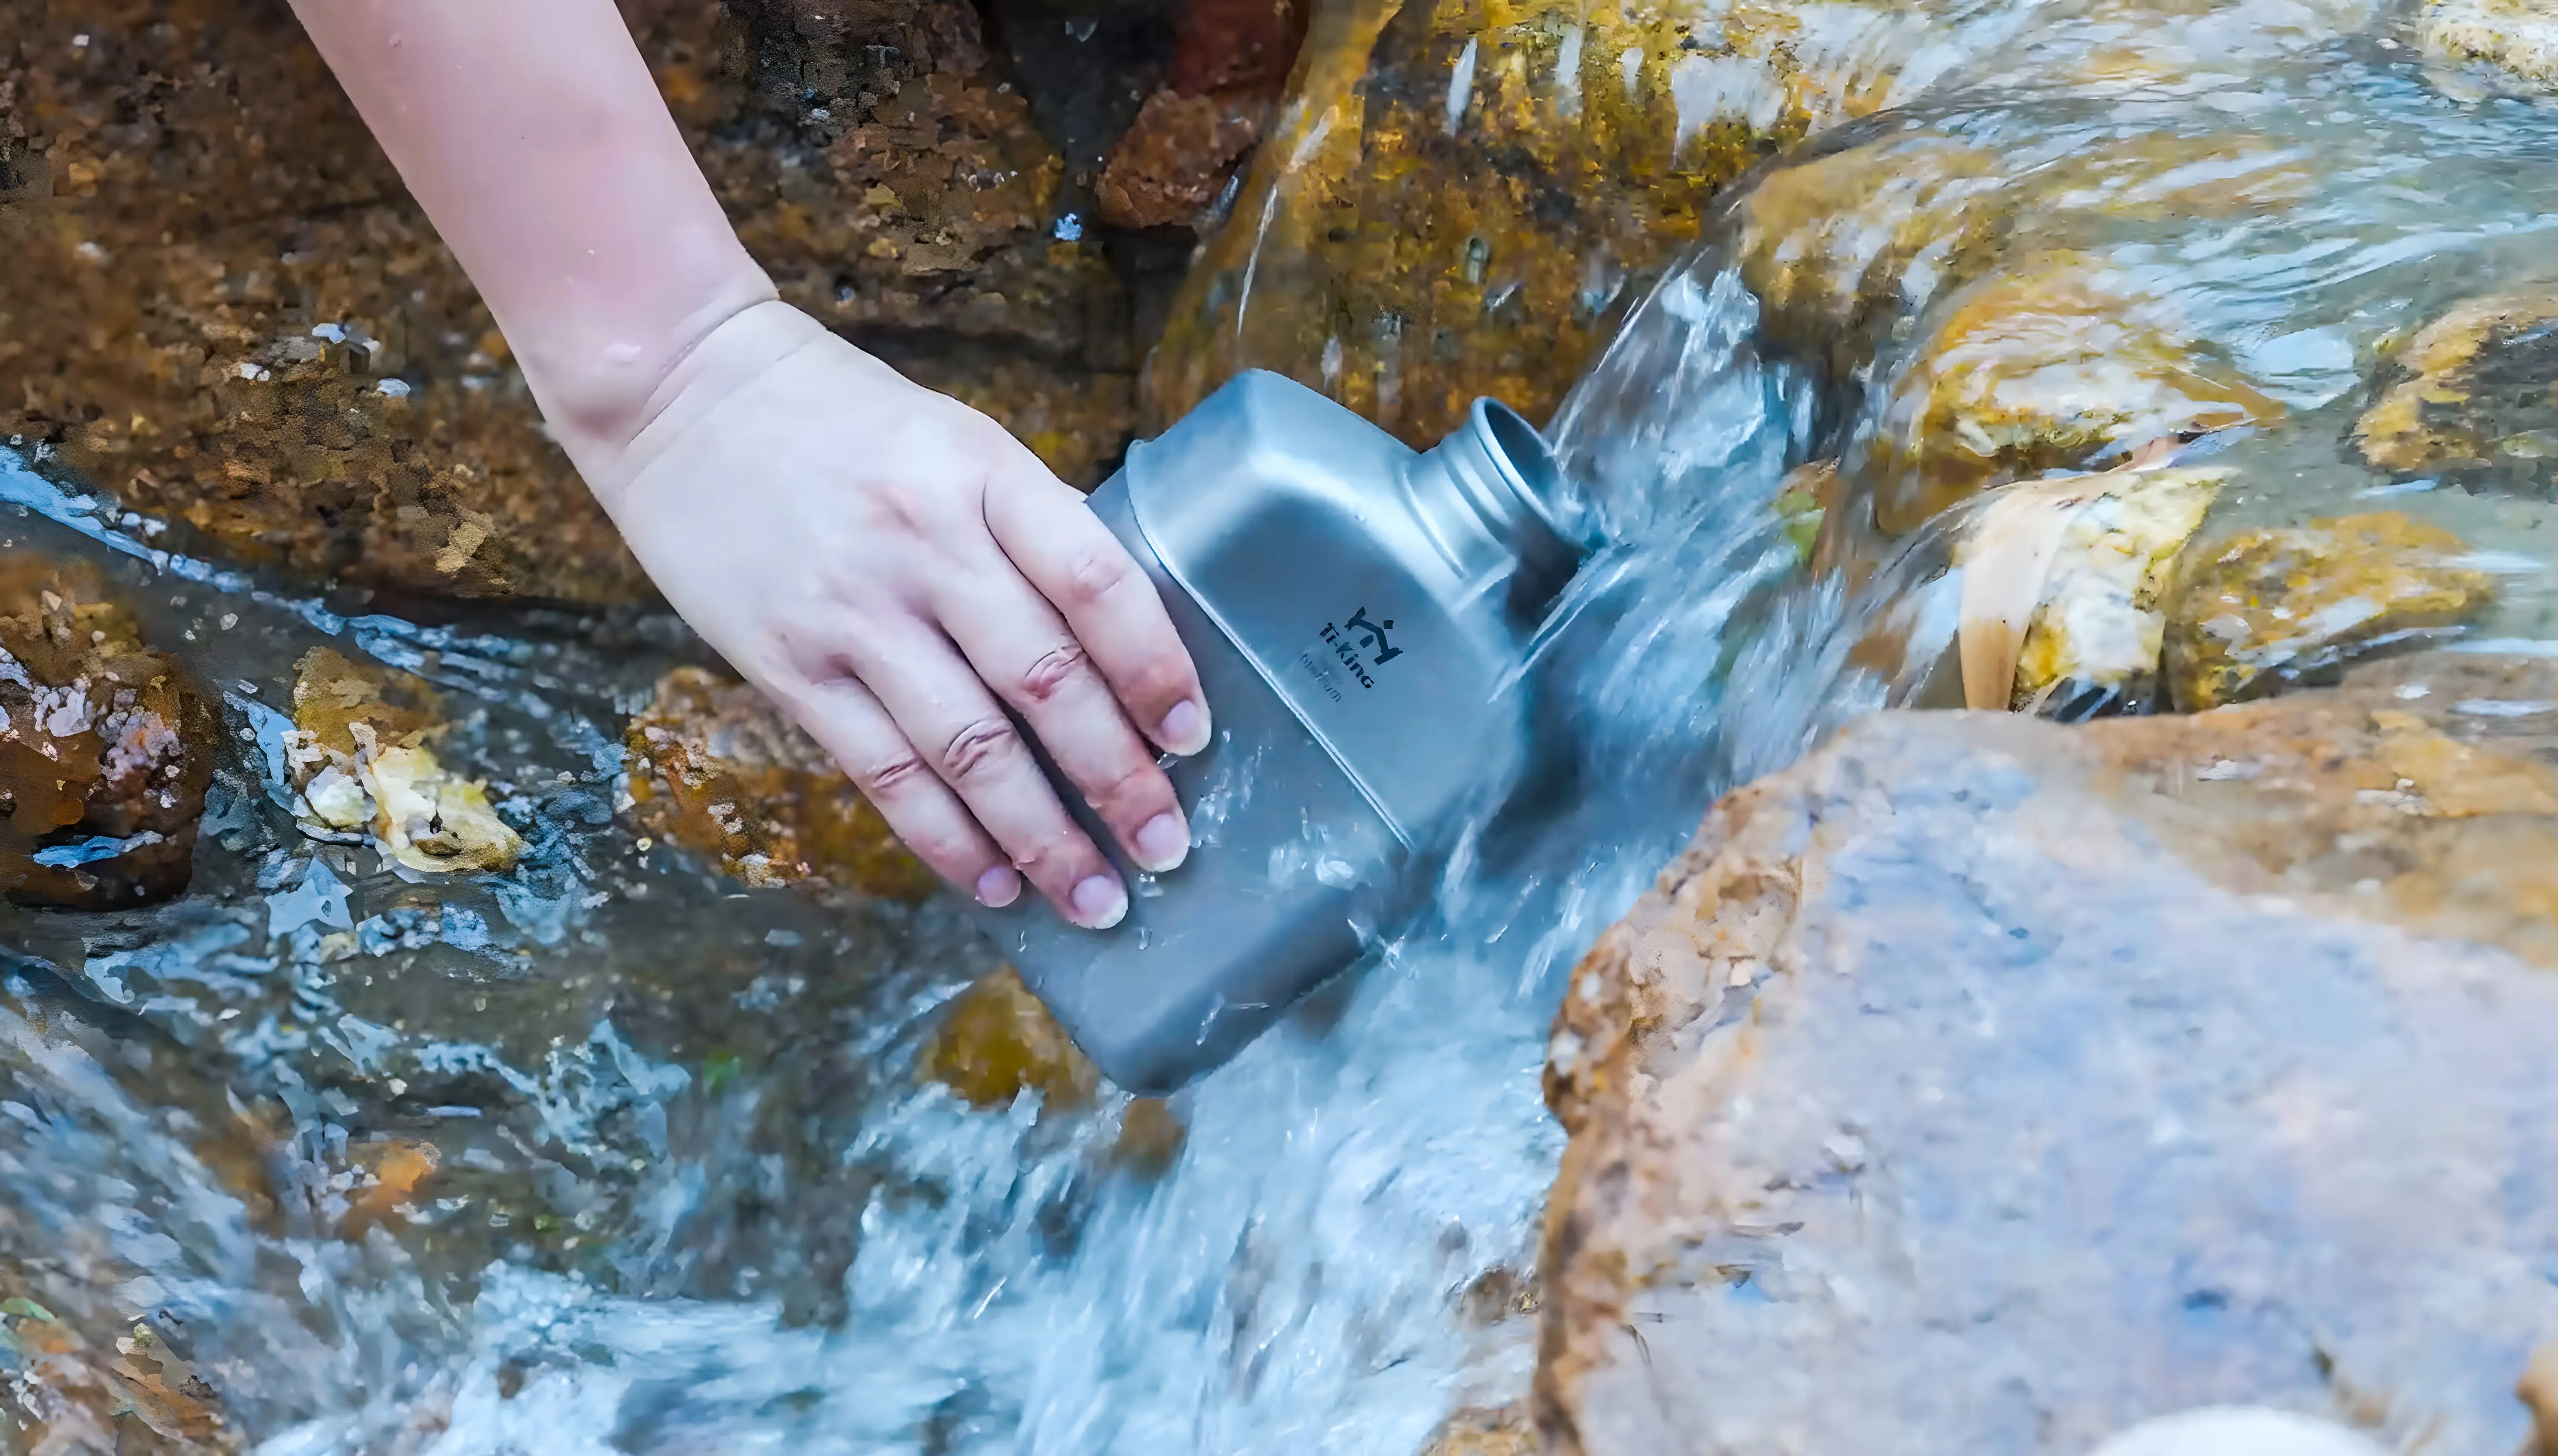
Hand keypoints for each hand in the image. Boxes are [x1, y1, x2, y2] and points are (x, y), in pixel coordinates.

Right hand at [584, 301, 1209, 926]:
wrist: (678, 389)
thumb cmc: (839, 418)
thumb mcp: (955, 441)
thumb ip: (1028, 530)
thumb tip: (1120, 644)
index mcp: (982, 475)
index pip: (1095, 582)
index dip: (1155, 667)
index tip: (1194, 738)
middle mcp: (923, 546)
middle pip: (1044, 682)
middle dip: (1118, 779)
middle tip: (1168, 848)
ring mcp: (853, 613)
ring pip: (969, 749)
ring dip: (1044, 838)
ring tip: (1097, 900)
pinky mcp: (789, 667)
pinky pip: (884, 773)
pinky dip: (948, 840)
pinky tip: (998, 885)